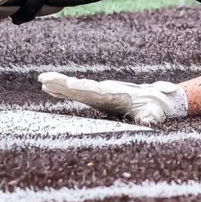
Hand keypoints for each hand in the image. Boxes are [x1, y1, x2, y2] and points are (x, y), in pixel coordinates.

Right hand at [38, 73, 187, 125]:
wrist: (158, 98)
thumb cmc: (156, 108)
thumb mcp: (154, 114)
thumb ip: (150, 118)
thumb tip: (149, 122)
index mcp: (112, 94)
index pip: (90, 90)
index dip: (75, 88)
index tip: (63, 83)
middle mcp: (103, 91)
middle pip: (79, 87)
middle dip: (61, 84)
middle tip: (42, 79)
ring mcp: (100, 93)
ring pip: (77, 89)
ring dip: (60, 86)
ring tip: (42, 82)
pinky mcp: (99, 96)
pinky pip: (79, 93)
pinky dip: (65, 91)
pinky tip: (52, 90)